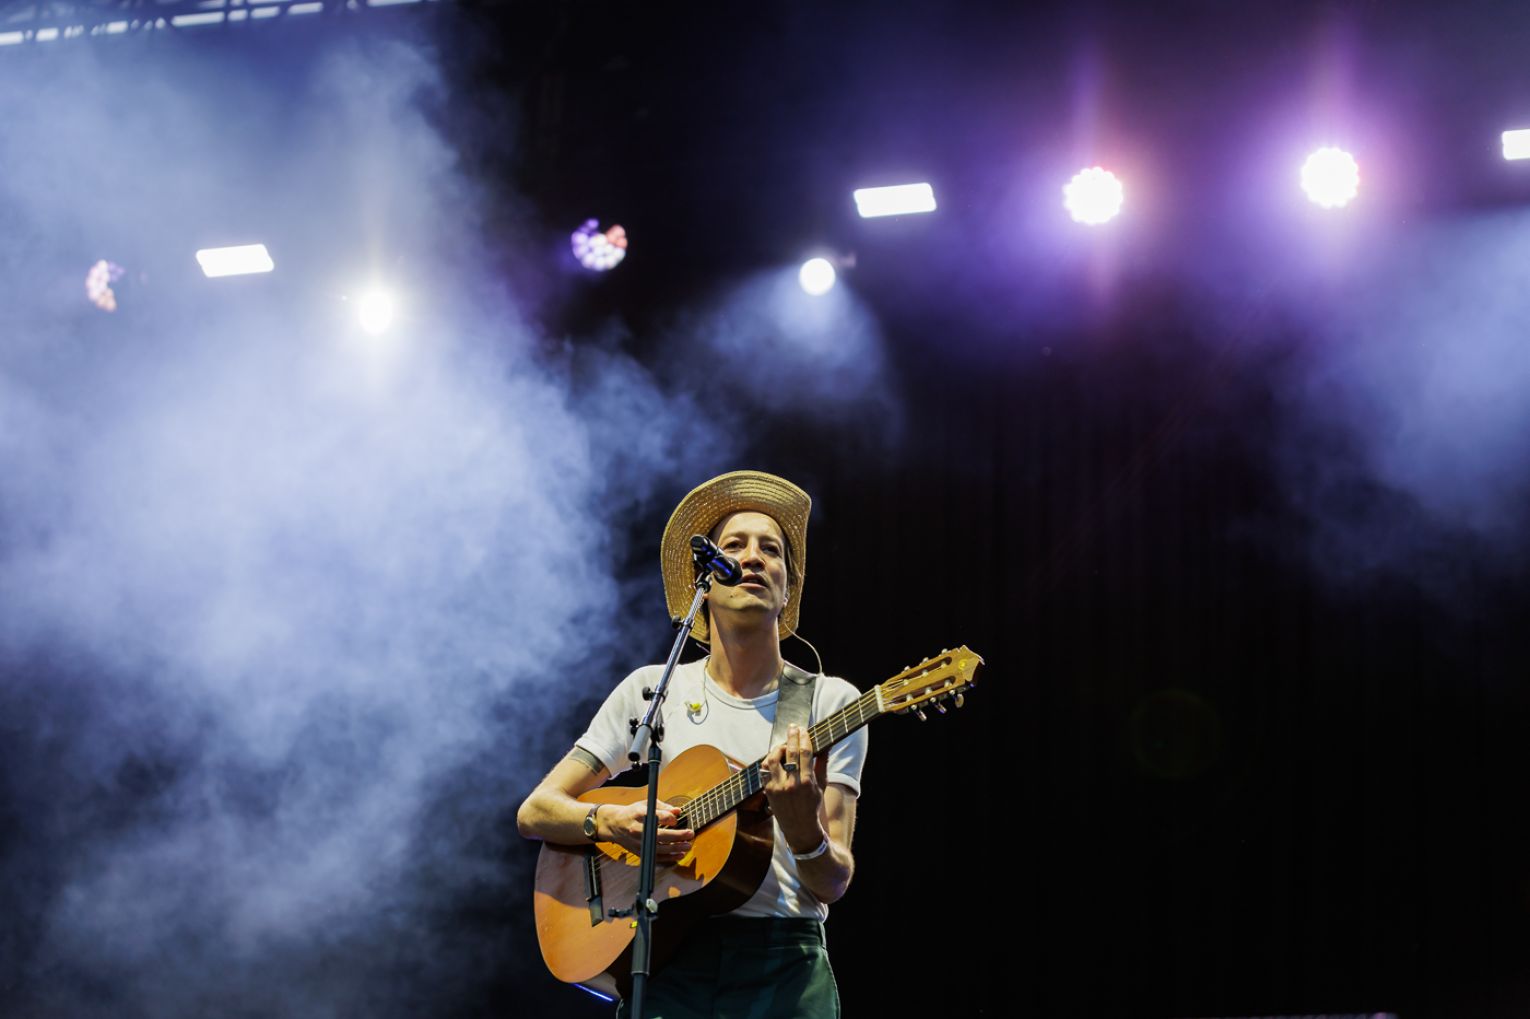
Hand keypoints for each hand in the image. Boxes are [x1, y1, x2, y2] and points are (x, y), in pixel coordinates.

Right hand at [598, 799, 693, 861]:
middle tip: (690, 833)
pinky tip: (680, 854)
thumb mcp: (646, 804)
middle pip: (658, 835)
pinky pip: (655, 858)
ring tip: (688, 845)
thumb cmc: (632, 813)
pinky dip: (669, 858)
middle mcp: (637, 830)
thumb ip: (663, 807)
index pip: (656, 817)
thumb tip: (678, 811)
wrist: (614, 825)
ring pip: (658, 849)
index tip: (676, 819)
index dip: (669, 818)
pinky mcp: (639, 852)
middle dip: (676, 836)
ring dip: (675, 848)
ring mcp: (638, 843)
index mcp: (638, 815)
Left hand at [762, 724, 827, 853]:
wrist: (800, 828)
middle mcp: (791, 783)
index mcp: (807, 781)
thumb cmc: (812, 805)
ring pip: (772, 759)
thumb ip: (822, 764)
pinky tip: (774, 757)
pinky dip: (769, 761)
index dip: (803, 738)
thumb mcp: (821, 785)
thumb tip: (826, 745)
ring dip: (777, 748)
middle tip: (793, 728)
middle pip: (789, 752)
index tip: (803, 729)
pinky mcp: (768, 791)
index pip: (804, 752)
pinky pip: (765, 770)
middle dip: (791, 736)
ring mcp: (777, 787)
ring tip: (783, 745)